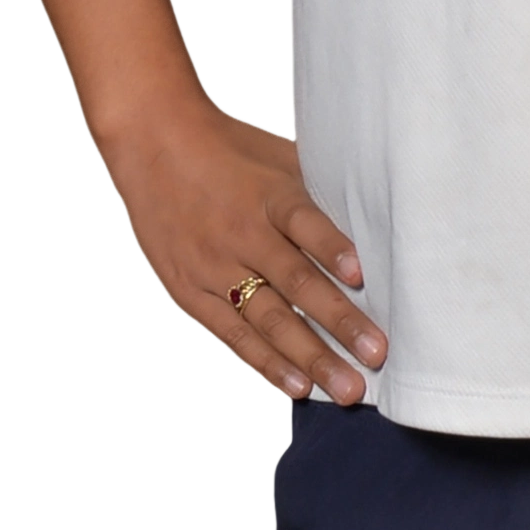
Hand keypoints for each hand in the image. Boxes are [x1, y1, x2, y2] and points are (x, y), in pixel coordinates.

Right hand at [104, 97, 386, 404]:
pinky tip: (296, 386)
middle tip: (376, 355)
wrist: (152, 143)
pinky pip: (233, 333)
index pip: (305, 223)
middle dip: (339, 323)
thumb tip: (374, 210)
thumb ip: (317, 189)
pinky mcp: (189, 290)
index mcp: (270, 195)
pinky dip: (265, 361)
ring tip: (346, 387)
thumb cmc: (228, 149)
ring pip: (269, 319)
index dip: (332, 248)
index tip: (361, 275)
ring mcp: (214, 266)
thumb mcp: (277, 155)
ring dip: (310, 356)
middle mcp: (243, 233)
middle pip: (296, 282)